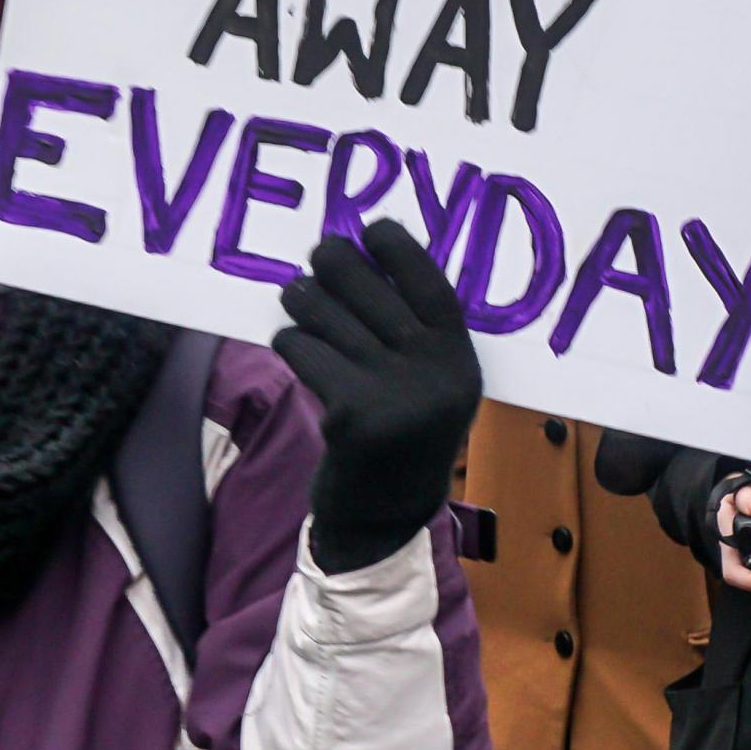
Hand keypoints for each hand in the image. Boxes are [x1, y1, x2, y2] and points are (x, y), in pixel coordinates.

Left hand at [274, 218, 481, 573]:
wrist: (383, 519)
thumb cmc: (401, 432)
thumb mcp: (429, 384)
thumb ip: (412, 331)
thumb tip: (361, 254)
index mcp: (459, 360)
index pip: (429, 284)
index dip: (397, 249)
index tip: (372, 230)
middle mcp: (433, 375)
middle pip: (368, 287)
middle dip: (334, 262)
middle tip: (320, 257)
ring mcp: (393, 396)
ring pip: (325, 314)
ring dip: (302, 299)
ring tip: (297, 298)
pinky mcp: (350, 417)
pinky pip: (304, 350)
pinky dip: (292, 343)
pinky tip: (295, 347)